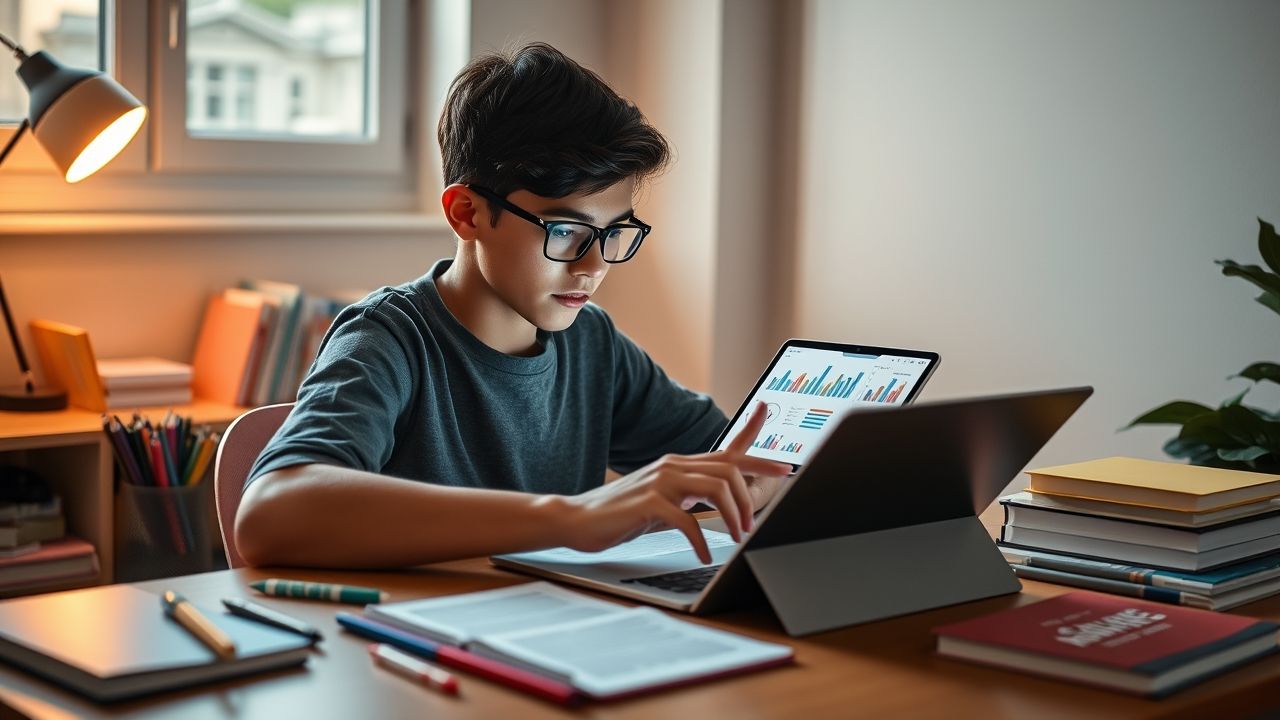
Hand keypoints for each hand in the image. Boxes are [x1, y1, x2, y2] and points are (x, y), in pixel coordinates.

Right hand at [559, 402, 790, 562]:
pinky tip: (704, 555)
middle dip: (750, 498)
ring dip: (733, 515)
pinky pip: (687, 519)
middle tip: (751, 528)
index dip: (761, 458)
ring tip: (736, 537)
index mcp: (679, 464)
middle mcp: (673, 465)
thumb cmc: (622, 513)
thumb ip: (688, 496)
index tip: (787, 467)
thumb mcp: (662, 500)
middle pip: (729, 468)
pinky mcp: (648, 503)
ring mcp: (660, 481)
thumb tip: (719, 505)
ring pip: (715, 487)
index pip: (728, 452)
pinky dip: (701, 540)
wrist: (578, 519)